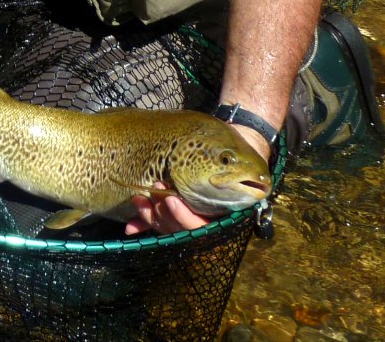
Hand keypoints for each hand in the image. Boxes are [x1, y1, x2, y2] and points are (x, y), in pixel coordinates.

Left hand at [123, 122, 270, 235]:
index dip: (184, 217)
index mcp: (221, 216)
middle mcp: (203, 222)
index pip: (201, 228)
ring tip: (138, 198)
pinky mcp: (172, 215)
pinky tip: (130, 228)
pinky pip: (157, 226)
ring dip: (150, 216)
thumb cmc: (232, 156)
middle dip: (163, 214)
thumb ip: (240, 175)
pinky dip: (143, 226)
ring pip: (167, 228)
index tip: (171, 200)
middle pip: (180, 231)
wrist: (226, 152)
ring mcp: (186, 219)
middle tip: (154, 190)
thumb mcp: (236, 163)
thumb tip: (255, 187)